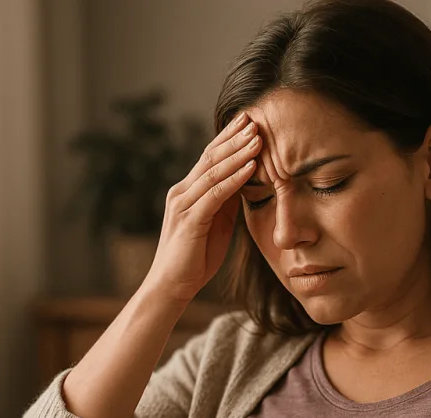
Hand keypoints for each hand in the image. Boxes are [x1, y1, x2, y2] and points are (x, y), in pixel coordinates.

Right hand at [145, 110, 261, 304]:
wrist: (171, 287)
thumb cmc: (194, 259)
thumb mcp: (217, 225)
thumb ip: (226, 202)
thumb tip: (245, 182)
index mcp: (187, 192)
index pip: (209, 158)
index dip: (228, 138)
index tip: (249, 122)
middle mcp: (182, 192)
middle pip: (211, 157)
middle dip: (234, 137)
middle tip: (255, 118)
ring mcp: (184, 204)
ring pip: (214, 171)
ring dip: (238, 152)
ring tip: (258, 137)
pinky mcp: (189, 220)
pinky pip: (215, 194)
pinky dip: (234, 178)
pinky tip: (250, 166)